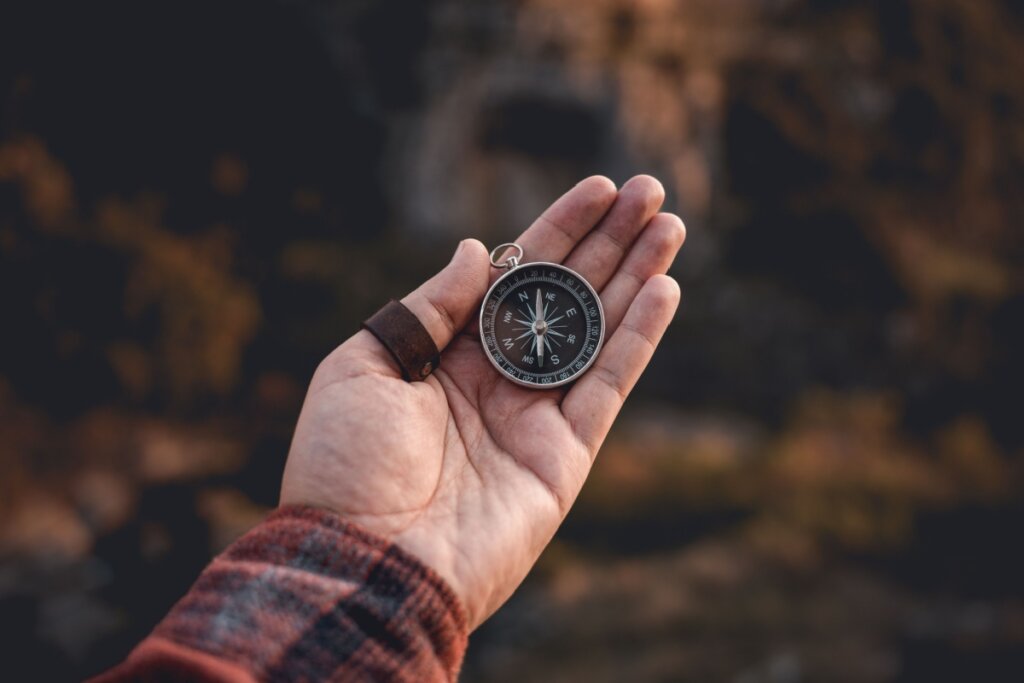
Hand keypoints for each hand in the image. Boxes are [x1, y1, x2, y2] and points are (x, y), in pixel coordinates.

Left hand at [280, 176, 684, 628]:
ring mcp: (533, 419)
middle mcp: (494, 380)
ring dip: (635, 277)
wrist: (362, 564)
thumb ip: (428, 309)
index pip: (512, 276)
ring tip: (670, 225)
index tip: (598, 189)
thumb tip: (478, 249)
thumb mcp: (363, 366)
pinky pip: (607, 387)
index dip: (556, 230)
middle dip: (608, 242)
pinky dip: (638, 340)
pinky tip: (664, 289)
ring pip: (596, 332)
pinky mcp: (563, 457)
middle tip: (650, 190)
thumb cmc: (345, 466)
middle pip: (564, 296)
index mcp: (445, 354)